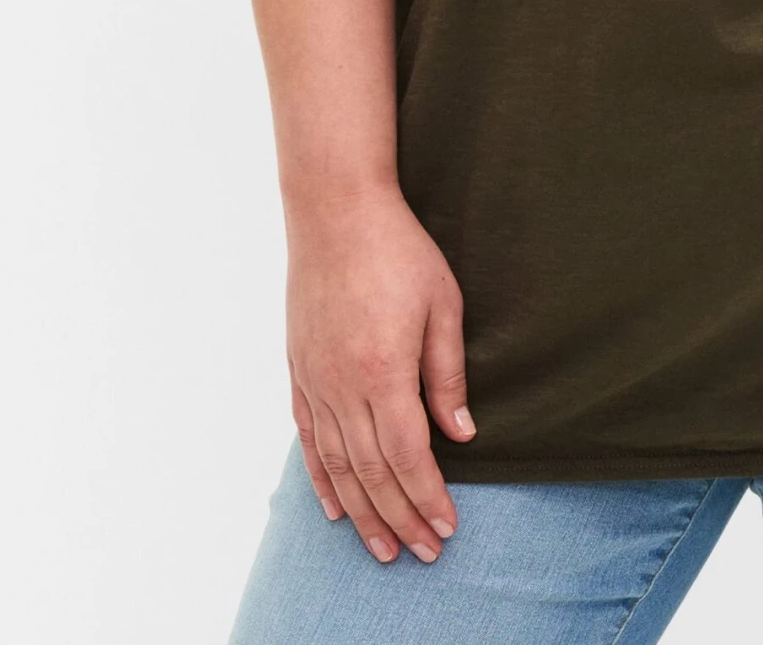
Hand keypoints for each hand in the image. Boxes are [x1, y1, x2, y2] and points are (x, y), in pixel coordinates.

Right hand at [284, 185, 475, 563]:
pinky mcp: (299, 370)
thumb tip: (462, 436)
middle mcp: (343, 386)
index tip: (448, 527)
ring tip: (384, 548)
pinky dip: (322, 478)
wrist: (335, 211)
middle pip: (373, 472)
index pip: (408, 455)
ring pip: (338, 465)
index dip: (428, 496)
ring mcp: (316, 380)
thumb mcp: (442, 305)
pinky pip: (308, 439)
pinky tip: (335, 506)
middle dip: (400, 518)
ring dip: (362, 512)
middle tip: (424, 553)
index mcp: (384, 371)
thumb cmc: (398, 250)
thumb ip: (448, 375)